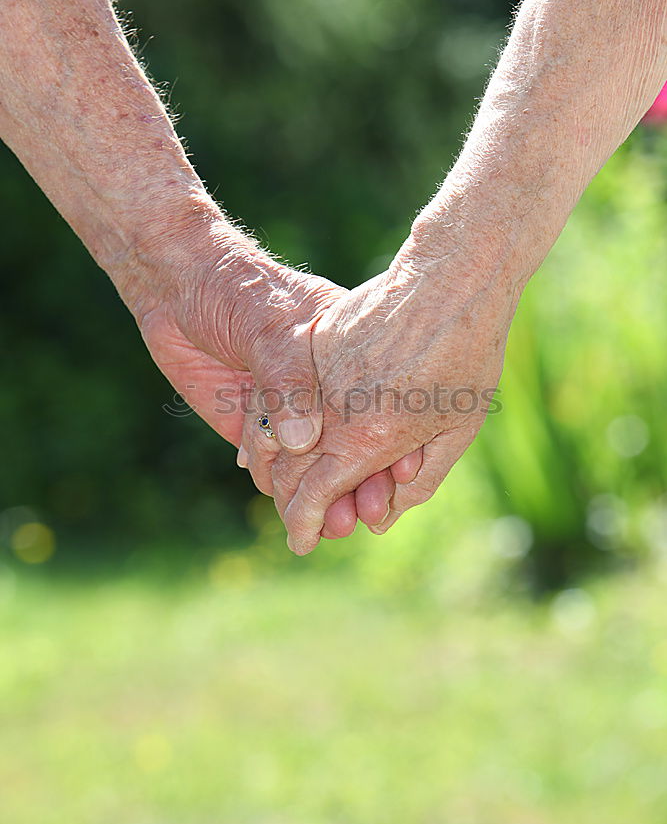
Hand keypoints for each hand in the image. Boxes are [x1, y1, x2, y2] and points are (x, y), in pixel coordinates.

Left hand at [135, 226, 422, 537]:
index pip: (380, 405)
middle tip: (369, 513)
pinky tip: (295, 512)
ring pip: (316, 464)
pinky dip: (282, 490)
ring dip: (327, 497)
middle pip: (353, 443)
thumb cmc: (235, 291)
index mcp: (343, 354)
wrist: (176, 288)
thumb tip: (302, 440)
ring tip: (336, 524)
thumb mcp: (269, 326)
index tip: (404, 473)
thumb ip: (286, 380)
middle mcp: (323, 388)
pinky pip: (273, 466)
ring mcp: (290, 409)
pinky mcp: (254, 425)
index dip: (395, 440)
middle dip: (364, 482)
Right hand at [263, 212, 520, 553]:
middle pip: (290, 472)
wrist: (452, 280)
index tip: (302, 543)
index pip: (314, 498)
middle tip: (300, 523)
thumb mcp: (456, 432)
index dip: (304, 526)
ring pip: (277, 434)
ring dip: (276, 468)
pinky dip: (277, 424)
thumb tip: (380, 519)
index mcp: (368, 439)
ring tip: (285, 486)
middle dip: (290, 505)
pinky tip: (283, 438)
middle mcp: (333, 411)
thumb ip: (417, 481)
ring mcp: (319, 375)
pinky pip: (282, 394)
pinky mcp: (315, 345)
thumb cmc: (467, 356)